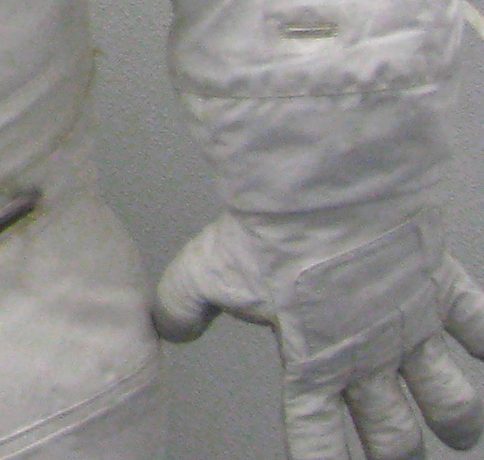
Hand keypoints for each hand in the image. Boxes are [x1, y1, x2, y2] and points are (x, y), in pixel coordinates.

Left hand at [154, 212, 483, 458]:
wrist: (325, 189)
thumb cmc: (270, 232)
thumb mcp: (206, 271)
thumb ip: (183, 304)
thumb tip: (168, 327)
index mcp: (314, 363)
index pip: (318, 436)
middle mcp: (370, 357)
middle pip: (393, 432)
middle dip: (397, 453)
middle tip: (400, 458)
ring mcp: (413, 328)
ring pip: (448, 398)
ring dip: (456, 419)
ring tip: (458, 431)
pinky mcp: (441, 291)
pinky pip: (479, 327)